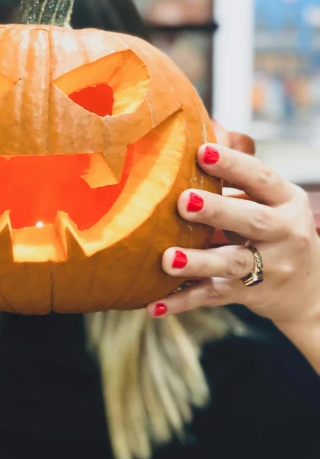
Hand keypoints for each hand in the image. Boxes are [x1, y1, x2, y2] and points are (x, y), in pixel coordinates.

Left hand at [147, 142, 319, 327]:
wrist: (310, 289)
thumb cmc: (277, 232)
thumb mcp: (273, 204)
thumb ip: (240, 184)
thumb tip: (184, 153)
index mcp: (286, 202)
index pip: (262, 178)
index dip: (233, 164)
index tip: (202, 152)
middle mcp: (284, 234)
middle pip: (253, 221)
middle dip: (218, 211)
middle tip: (183, 202)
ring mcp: (269, 268)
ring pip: (233, 263)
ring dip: (198, 261)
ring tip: (167, 259)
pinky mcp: (249, 294)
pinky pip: (212, 296)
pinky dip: (182, 303)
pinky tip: (154, 306)